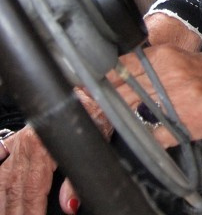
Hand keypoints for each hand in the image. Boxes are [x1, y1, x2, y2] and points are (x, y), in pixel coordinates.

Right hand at [0, 88, 112, 214]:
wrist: (84, 96)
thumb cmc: (92, 118)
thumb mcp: (93, 147)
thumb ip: (76, 180)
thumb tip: (70, 205)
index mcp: (41, 146)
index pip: (32, 190)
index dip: (31, 211)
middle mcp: (24, 145)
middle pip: (14, 189)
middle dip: (14, 211)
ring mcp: (15, 145)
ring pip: (3, 181)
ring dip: (5, 203)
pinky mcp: (10, 145)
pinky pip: (0, 168)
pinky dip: (0, 186)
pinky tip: (1, 198)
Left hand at [112, 47, 201, 145]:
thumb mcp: (187, 59)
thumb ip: (156, 66)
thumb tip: (120, 73)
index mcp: (168, 57)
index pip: (121, 68)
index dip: (103, 79)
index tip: (91, 86)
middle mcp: (171, 77)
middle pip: (123, 92)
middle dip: (111, 101)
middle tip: (104, 104)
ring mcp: (179, 101)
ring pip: (135, 115)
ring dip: (129, 118)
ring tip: (135, 116)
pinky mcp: (187, 124)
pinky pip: (155, 135)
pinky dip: (151, 137)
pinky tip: (158, 131)